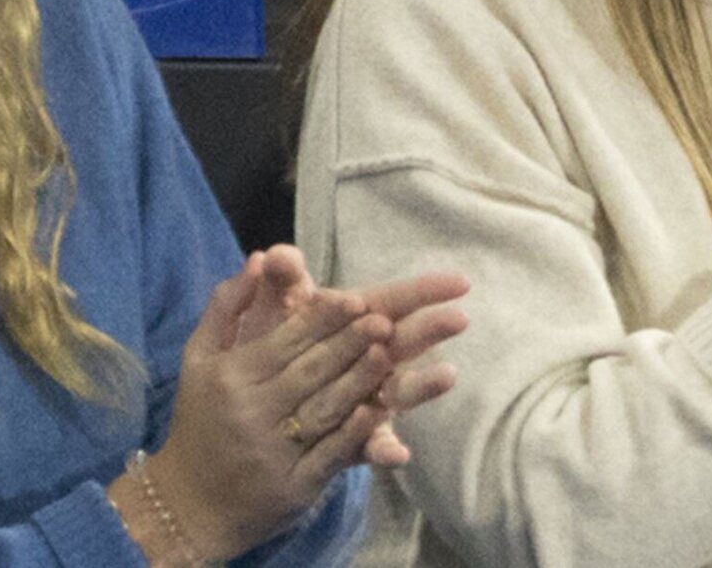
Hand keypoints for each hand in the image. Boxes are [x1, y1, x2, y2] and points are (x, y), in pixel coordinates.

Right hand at [140, 263, 396, 557]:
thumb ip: (225, 307)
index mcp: (231, 377)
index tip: (354, 299)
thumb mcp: (197, 359)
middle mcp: (251, 412)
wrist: (188, 504)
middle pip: (309, 371)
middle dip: (348, 343)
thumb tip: (256, 258)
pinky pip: (329, 453)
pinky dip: (354, 433)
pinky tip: (378, 412)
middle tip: (384, 319)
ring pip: (323, 408)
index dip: (321, 320)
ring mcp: (273, 452)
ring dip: (359, 380)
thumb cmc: (198, 422)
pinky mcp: (294, 486)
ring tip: (388, 354)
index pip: (284, 342)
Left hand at [234, 245, 468, 465]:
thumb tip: (278, 256)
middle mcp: (367, 360)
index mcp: (352, 322)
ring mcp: (365, 400)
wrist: (251, 403)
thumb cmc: (268, 346)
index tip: (459, 282)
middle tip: (458, 319)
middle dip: (429, 330)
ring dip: (421, 387)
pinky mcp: (352, 440)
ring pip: (397, 393)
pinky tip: (395, 455)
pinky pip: (371, 447)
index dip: (424, 290)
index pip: (394, 302)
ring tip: (446, 377)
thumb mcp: (273, 312)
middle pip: (403, 342)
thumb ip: (281, 284)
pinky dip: (384, 449)